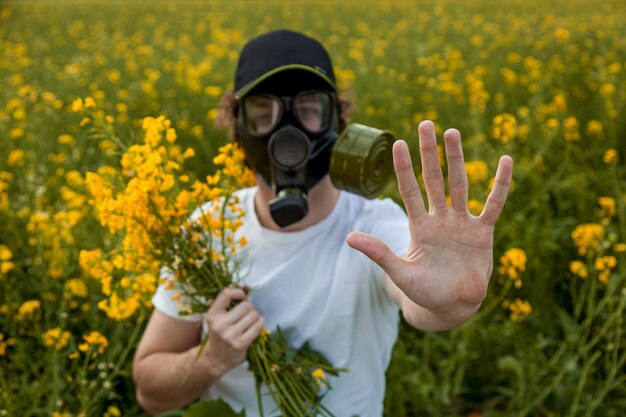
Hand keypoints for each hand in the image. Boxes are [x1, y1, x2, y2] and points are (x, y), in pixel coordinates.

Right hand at [202, 287, 263, 375]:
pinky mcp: (240, 344)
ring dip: (255, 316)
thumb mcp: (218, 316)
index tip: (242, 297)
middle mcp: (219, 325)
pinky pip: (257, 327)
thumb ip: (230, 300)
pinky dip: (260, 323)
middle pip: (246, 305)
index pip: (226, 293)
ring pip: (253, 315)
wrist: (214, 359)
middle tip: (247, 312)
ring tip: (250, 320)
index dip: (239, 292)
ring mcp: (230, 336)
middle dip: (249, 307)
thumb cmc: (219, 333)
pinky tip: (256, 325)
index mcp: (212, 315)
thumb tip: (247, 286)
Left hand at [347, 120, 512, 321]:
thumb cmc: (424, 291)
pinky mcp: (483, 232)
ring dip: (457, 159)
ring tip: (453, 132)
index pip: (409, 191)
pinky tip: (506, 160)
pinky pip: (493, 204)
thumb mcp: (399, 272)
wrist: (452, 306)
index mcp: (419, 226)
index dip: (404, 168)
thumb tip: (348, 237)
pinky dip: (500, 185)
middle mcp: (439, 218)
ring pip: (459, 185)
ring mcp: (461, 223)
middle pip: (433, 179)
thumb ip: (379, 253)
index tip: (397, 143)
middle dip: (429, 153)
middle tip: (426, 123)